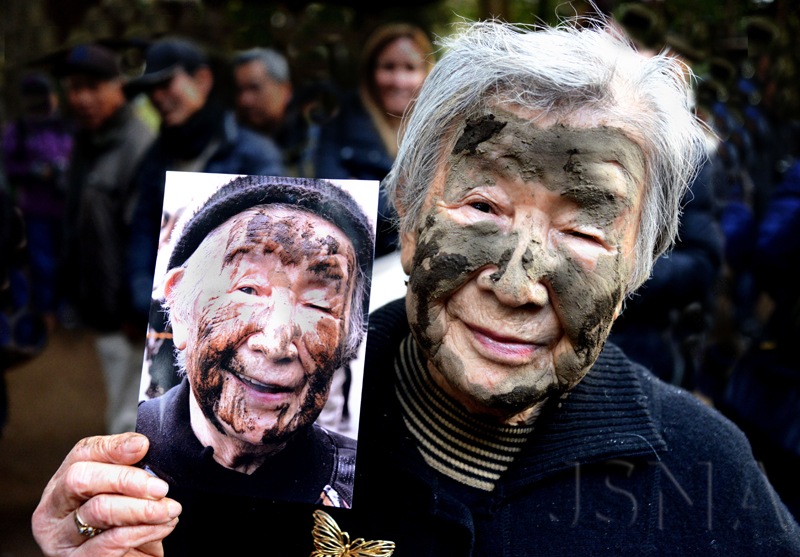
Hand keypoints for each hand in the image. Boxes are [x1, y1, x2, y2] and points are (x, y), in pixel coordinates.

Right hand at [32, 433, 181, 556]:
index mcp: (64, 483)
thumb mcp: (129, 494)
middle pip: (80, 478)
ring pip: (98, 510)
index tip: (143, 446)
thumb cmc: (129, 525)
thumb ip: (130, 470)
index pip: (82, 453)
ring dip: (142, 508)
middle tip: (160, 487)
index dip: (112, 447)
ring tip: (169, 510)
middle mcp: (53, 509)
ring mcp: (60, 538)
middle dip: (126, 478)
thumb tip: (140, 444)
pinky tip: (162, 527)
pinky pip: (110, 542)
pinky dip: (143, 531)